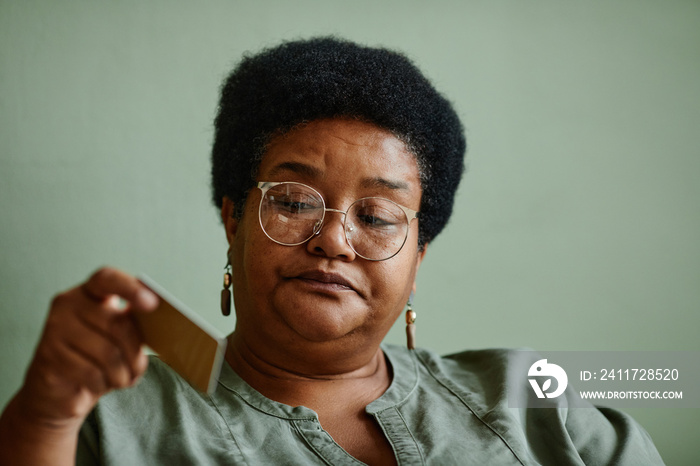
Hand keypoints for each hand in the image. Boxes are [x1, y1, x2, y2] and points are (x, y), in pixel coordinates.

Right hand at [0, 268, 158, 463]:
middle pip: (116, 324)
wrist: (59, 390)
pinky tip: (100, 383)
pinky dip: (104, 384)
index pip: (107, 279)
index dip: (130, 288)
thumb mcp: (117, 336)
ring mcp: (54, 328)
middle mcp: (68, 303)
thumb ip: (133, 323)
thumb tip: (161, 321)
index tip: (152, 304)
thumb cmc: (97, 356)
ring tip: (121, 379)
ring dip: (122, 374)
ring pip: (107, 353)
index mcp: (89, 291)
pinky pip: (91, 373)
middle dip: (135, 353)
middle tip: (139, 368)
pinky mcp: (48, 356)